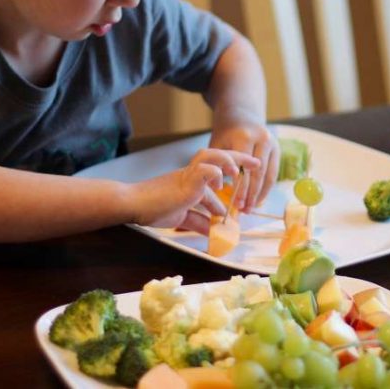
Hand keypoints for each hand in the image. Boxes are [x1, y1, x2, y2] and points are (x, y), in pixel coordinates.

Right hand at [131, 148, 259, 234]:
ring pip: (211, 156)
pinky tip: (220, 184)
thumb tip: (215, 233)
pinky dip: (215, 174)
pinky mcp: (184, 180)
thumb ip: (199, 223)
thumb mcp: (182, 218)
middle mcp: (192, 174)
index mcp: (192, 181)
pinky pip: (204, 169)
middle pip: (218, 156)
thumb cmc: (153, 209)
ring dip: (228, 161)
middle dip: (239, 158)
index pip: (216, 172)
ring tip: (238, 173)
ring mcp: (188, 174)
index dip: (232, 174)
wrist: (133, 204)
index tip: (247, 181)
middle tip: (256, 164)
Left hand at [209, 111, 278, 211]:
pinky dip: (266, 188)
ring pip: (269, 175)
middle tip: (244, 210)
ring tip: (251, 209)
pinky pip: (273, 173)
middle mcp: (262, 139)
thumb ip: (219, 164)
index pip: (244, 167)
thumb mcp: (217, 144)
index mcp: (245, 137)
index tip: (235, 204)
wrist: (242, 115)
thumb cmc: (225, 133)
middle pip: (258, 173)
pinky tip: (257, 200)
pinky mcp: (278, 150)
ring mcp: (273, 144)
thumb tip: (217, 190)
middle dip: (251, 194)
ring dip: (260, 194)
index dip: (241, 188)